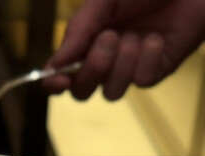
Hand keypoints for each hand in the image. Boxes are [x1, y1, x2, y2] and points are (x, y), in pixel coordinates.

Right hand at [45, 0, 204, 99]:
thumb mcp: (103, 1)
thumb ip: (78, 32)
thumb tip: (54, 64)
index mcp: (85, 44)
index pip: (61, 76)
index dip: (54, 83)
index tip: (59, 80)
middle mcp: (104, 62)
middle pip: (82, 92)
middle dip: (93, 70)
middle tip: (109, 38)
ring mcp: (129, 70)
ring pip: (112, 92)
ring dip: (123, 63)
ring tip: (136, 35)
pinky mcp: (154, 72)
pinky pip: (142, 81)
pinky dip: (148, 58)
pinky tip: (156, 38)